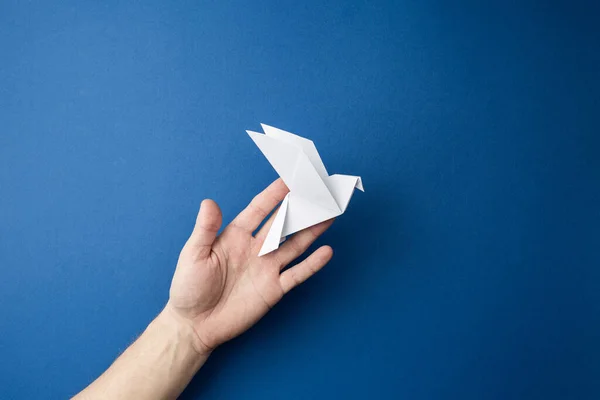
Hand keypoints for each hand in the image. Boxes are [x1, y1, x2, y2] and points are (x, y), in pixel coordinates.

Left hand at [166, 179, 333, 354]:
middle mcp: (255, 248)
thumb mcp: (194, 255)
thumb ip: (205, 229)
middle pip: (283, 224)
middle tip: (317, 192)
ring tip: (329, 215)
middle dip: (300, 208)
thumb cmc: (188, 288)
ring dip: (311, 231)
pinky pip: (297, 274)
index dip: (274, 195)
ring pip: (295, 245)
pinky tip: (326, 251)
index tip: (289, 180)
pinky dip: (312, 264)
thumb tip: (209, 201)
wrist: (195, 325)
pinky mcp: (274, 289)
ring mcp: (267, 268)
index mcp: (235, 236)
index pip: (259, 210)